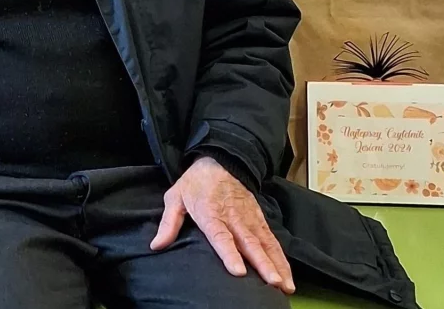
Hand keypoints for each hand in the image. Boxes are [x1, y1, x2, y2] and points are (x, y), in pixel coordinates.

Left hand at [150, 156, 294, 294]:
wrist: (221, 158)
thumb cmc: (196, 182)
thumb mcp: (176, 197)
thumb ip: (169, 223)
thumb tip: (156, 245)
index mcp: (211, 213)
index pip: (221, 237)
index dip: (230, 254)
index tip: (239, 271)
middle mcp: (234, 218)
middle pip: (250, 243)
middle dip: (263, 264)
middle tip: (273, 283)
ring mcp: (249, 218)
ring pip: (265, 243)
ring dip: (277, 264)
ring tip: (285, 285)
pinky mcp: (259, 218)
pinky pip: (272, 240)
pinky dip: (281, 257)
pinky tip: (287, 274)